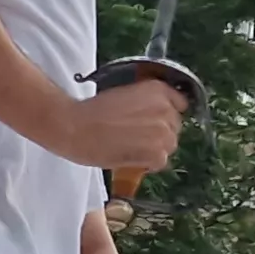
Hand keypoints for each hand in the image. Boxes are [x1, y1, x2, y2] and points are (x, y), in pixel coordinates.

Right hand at [50, 77, 185, 173]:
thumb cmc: (91, 111)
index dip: (165, 115)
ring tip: (130, 149)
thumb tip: (151, 118)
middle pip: (174, 127)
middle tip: (135, 138)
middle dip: (159, 134)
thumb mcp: (124, 94)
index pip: (180, 104)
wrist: (74, 127)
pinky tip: (129, 158)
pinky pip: (160, 162)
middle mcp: (166, 108)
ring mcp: (164, 131)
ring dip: (154, 150)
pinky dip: (147, 164)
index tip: (153, 122)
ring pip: (169, 146)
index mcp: (158, 89)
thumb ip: (144, 103)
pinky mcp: (156, 153)